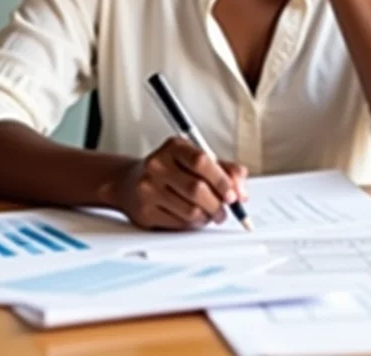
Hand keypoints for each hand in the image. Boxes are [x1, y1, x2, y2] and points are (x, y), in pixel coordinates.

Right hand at [113, 137, 247, 229]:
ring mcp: (148, 188)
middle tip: (226, 210)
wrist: (129, 182)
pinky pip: (179, 224)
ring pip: (190, 210)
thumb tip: (241, 189)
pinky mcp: (144, 211)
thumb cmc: (170, 170)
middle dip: (218, 204)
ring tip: (211, 214)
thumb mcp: (195, 160)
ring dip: (208, 217)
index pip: (201, 161)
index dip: (222, 180)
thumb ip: (223, 169)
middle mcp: (157, 164)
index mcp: (174, 146)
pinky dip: (193, 224)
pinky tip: (194, 218)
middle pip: (197, 189)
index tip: (233, 194)